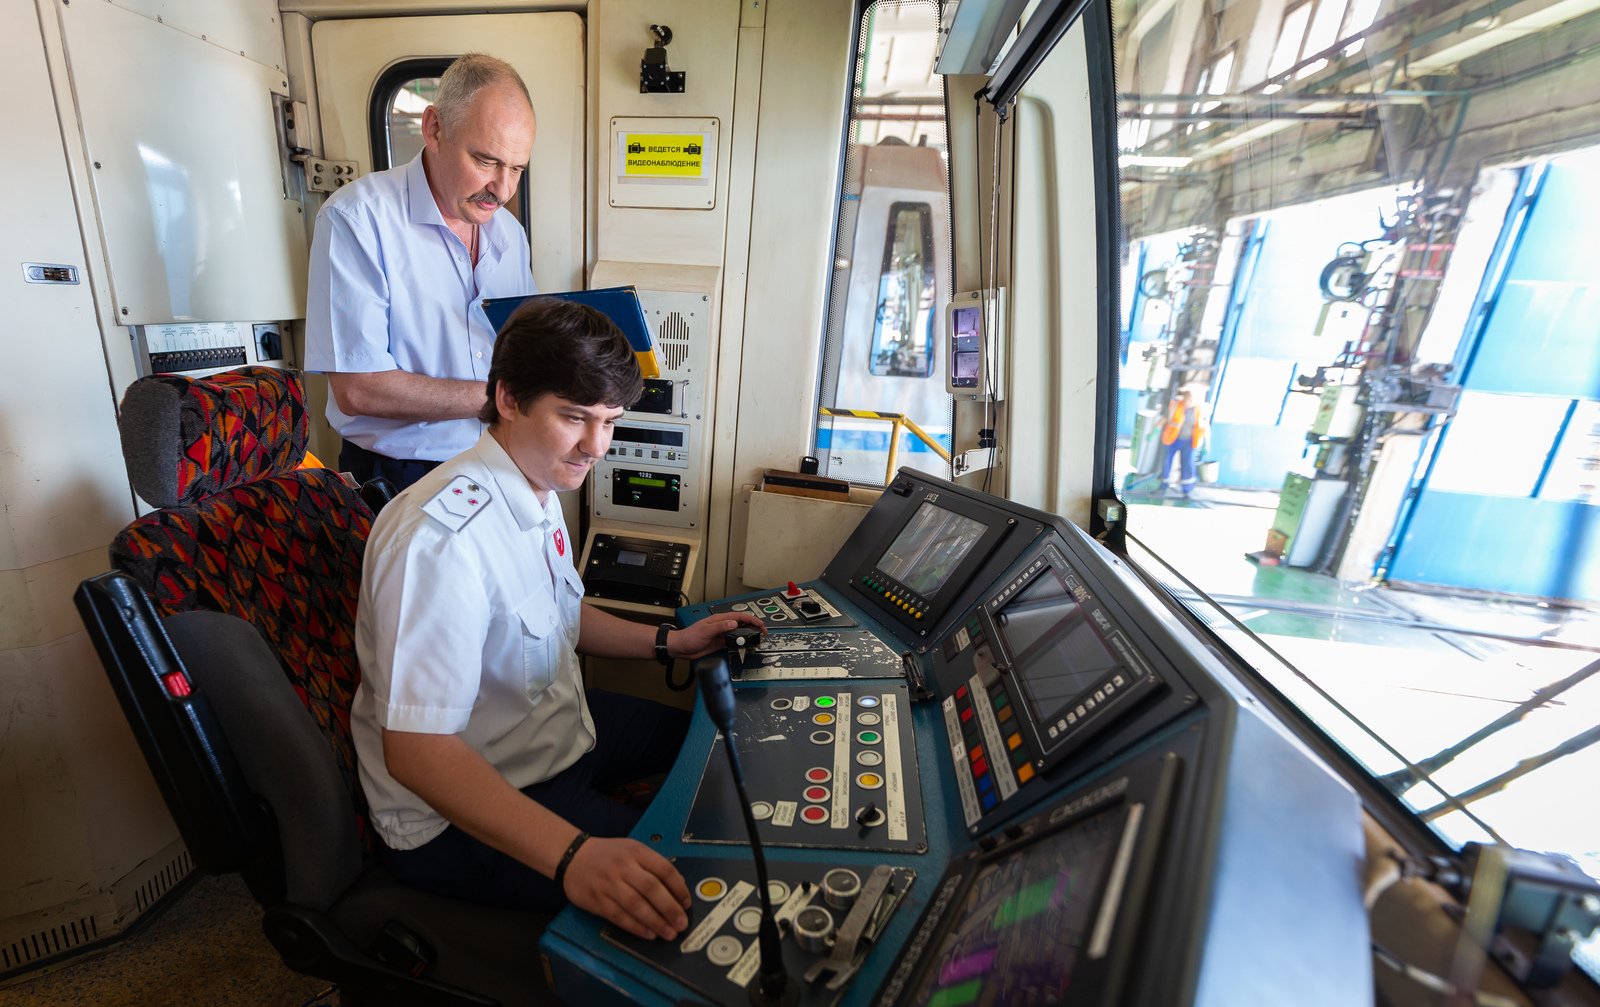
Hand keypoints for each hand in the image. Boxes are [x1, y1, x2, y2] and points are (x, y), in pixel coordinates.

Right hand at [562, 836, 691, 940]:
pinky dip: (635, 927)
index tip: (686, 903)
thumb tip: (678, 887)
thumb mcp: (632, 849)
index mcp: (636, 851)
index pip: (664, 869)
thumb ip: (653, 865)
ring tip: (668, 933)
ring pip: (636, 905)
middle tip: (681, 924)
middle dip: (669, 908)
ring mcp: (609, 884)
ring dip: (655, 921)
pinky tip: (648, 934)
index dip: (678, 888)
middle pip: (651, 888)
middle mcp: (623, 866)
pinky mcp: (597, 900)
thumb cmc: (608, 855)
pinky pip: (619, 916)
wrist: (572, 856)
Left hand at [669, 613, 765, 659]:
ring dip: (748, 635)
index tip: (760, 624)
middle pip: (741, 624)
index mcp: (719, 619)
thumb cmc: (689, 637)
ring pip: (739, 633)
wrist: (680, 647)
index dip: (751, 619)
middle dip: (754, 626)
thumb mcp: (705, 631)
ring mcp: (722, 634)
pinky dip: (741, 643)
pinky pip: (733, 642)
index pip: (739, 617)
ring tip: (757, 639)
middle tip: (763, 632)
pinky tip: (745, 646)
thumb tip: (734, 623)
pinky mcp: (720, 643)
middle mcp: (722, 626)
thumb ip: (720, 627)